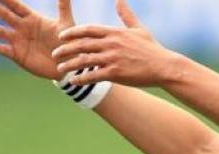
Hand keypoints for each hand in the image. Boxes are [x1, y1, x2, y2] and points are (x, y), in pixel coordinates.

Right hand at [0, 0, 75, 79]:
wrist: (67, 65)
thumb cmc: (67, 43)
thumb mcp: (66, 23)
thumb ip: (63, 6)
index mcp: (32, 19)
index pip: (16, 6)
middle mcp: (23, 28)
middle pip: (6, 16)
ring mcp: (19, 42)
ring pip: (2, 32)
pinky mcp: (18, 56)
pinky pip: (5, 50)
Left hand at [52, 0, 182, 87]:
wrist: (163, 66)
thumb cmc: (151, 48)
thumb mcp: (138, 29)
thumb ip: (126, 15)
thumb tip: (119, 0)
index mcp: (114, 32)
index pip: (88, 30)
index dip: (72, 33)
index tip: (61, 36)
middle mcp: (111, 44)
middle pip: (81, 44)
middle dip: (65, 49)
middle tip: (54, 53)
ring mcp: (112, 58)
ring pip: (84, 60)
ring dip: (69, 65)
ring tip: (60, 69)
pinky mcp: (115, 73)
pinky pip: (92, 75)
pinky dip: (81, 78)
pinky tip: (73, 81)